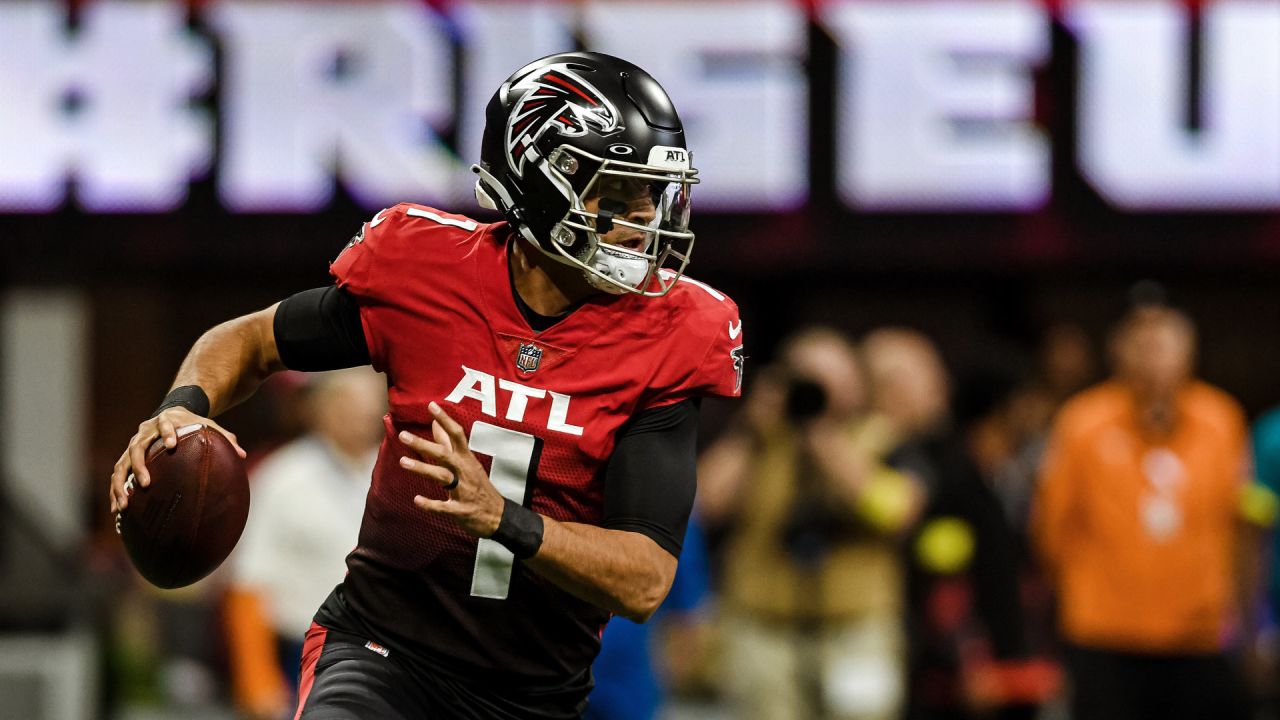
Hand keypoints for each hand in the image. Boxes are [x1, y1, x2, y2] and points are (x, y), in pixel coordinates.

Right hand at [109, 407, 245, 513]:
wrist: (170, 413)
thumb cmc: (192, 423)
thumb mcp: (208, 426)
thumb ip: (224, 438)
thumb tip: (242, 455)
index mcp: (165, 421)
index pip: (164, 424)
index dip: (167, 432)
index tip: (172, 444)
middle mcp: (144, 433)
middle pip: (137, 448)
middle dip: (139, 466)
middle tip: (146, 484)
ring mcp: (133, 445)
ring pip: (121, 464)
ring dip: (120, 484)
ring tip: (124, 506)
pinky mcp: (126, 457)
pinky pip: (118, 475)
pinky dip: (116, 491)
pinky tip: (118, 510)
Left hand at [399, 401, 504, 537]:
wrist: (498, 516)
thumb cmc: (478, 486)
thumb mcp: (467, 462)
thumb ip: (449, 444)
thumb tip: (435, 423)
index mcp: (467, 459)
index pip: (457, 435)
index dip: (445, 419)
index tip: (432, 406)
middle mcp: (465, 472)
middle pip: (444, 454)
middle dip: (423, 445)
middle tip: (403, 436)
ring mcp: (463, 491)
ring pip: (442, 476)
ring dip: (422, 469)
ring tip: (403, 462)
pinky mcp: (460, 510)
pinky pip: (443, 507)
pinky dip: (430, 504)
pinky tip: (417, 500)